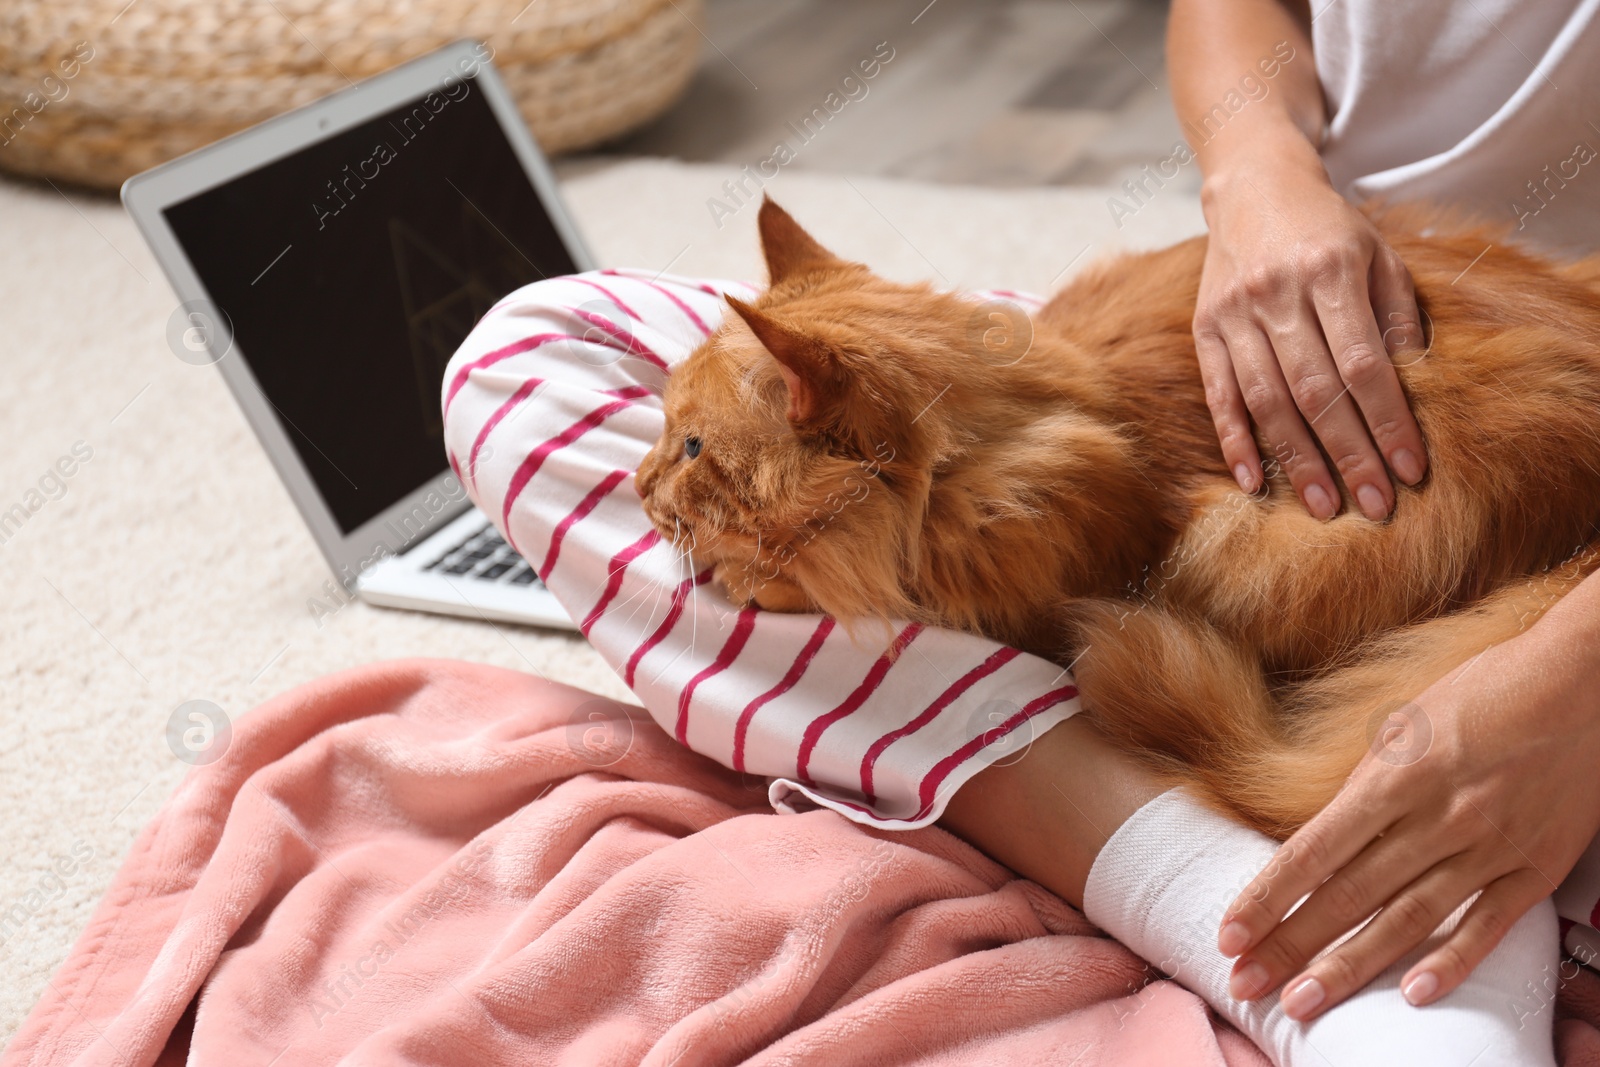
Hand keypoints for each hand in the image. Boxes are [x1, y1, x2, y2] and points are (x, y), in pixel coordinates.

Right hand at [1194, 141, 1429, 520]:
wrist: (1253, 187)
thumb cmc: (1328, 229)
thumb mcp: (1378, 254)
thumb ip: (1396, 316)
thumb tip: (1412, 386)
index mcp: (1329, 270)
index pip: (1362, 363)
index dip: (1387, 420)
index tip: (1409, 469)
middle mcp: (1277, 293)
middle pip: (1315, 391)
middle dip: (1348, 454)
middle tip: (1374, 506)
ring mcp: (1234, 312)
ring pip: (1267, 400)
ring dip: (1297, 459)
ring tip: (1325, 506)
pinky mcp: (1204, 327)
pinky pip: (1219, 394)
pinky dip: (1235, 441)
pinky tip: (1255, 481)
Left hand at [1214, 580, 1599, 1020]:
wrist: (1582, 682)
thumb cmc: (1481, 693)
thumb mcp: (1405, 725)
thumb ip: (1365, 787)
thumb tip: (1322, 841)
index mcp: (1395, 775)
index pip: (1313, 850)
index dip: (1267, 898)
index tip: (1228, 934)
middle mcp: (1437, 816)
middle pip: (1349, 894)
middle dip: (1290, 944)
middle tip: (1244, 985)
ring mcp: (1489, 845)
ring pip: (1407, 918)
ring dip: (1350, 966)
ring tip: (1303, 1003)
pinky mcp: (1536, 866)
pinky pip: (1488, 924)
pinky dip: (1450, 962)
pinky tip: (1411, 994)